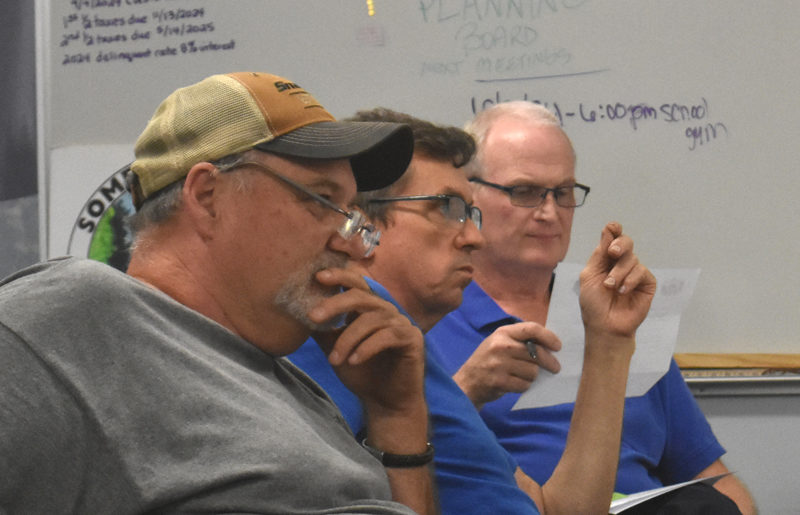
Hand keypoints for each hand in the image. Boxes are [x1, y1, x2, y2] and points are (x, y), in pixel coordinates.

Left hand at [308, 267, 425, 415]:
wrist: (385, 402)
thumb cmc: (362, 373)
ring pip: (371, 319)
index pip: (356, 283)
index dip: (339, 276)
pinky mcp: (412, 338)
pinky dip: (367, 348)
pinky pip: (387, 336)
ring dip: (348, 339)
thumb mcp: (335, 348)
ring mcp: (401, 322)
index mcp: (369, 308)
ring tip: (333, 360)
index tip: (318, 277)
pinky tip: (353, 361)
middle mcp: (386, 310)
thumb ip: (322, 330)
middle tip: (313, 317)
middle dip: (335, 304)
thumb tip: (297, 313)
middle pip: (361, 296)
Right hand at [453, 322, 560, 408]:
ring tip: (523, 376)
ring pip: (532, 371)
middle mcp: (501, 346)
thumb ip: (520, 341)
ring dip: (532, 376)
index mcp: (502, 332)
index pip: (531, 329)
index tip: (558, 346)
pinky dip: (524, 386)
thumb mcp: (499, 342)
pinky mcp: (499, 381)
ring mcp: (499, 364)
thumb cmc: (488, 360)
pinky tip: (516, 384)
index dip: (548, 337)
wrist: (467, 381)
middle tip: (555, 367)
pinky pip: (524, 384)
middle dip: (549, 362)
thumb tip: (550, 346)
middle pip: (536, 353)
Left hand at [579, 222, 656, 340]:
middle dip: (620, 245)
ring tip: (610, 287)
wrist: (604, 326)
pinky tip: (622, 291)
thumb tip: (608, 230)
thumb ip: (600, 254)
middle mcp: (621, 264)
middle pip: (626, 242)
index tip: (613, 227)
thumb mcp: (590, 275)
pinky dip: (630, 280)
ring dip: (619, 273)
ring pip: (632, 259)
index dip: (614, 230)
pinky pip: (642, 272)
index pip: (612, 239)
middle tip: (613, 253)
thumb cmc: (594, 304)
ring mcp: (635, 273)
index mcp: (606, 260)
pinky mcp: (647, 283)